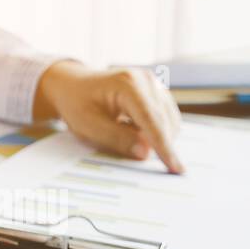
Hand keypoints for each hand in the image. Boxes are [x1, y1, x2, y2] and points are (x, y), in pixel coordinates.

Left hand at [33, 60, 184, 172]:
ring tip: (126, 135)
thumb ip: (117, 139)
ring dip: (157, 138)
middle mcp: (146, 80)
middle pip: (165, 121)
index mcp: (128, 84)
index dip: (164, 147)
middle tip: (136, 157)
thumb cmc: (77, 104)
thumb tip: (146, 153)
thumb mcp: (88, 126)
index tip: (176, 168)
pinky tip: (133, 130)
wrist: (73, 85)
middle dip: (160, 145)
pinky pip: (166, 118)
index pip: (152, 121)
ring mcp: (154, 83)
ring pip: (170, 121)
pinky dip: (156, 131)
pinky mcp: (157, 91)